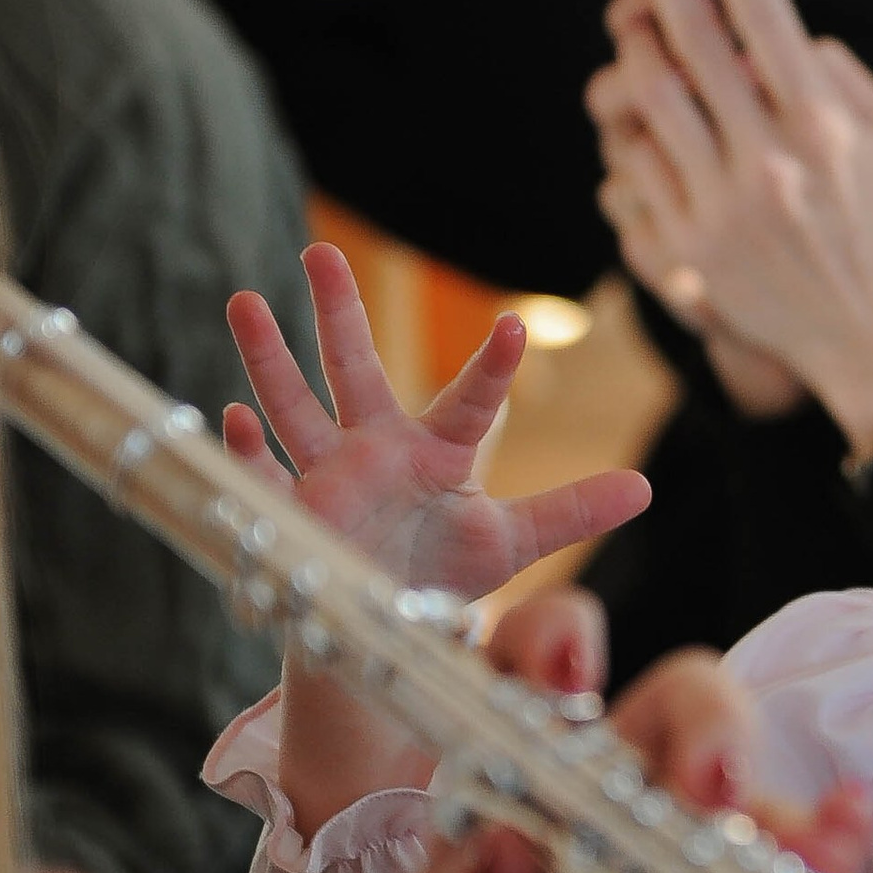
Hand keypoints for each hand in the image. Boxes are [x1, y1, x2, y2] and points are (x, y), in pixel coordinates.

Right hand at [227, 240, 648, 601]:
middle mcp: (376, 448)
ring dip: (267, 358)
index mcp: (435, 449)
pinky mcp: (294, 513)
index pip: (471, 402)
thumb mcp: (514, 541)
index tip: (517, 326)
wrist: (385, 620)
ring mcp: (328, 475)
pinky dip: (242, 452)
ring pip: (292, 405)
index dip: (493, 368)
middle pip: (354, 368)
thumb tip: (645, 487)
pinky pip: (261, 476)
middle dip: (336, 312)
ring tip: (243, 300)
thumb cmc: (445, 569)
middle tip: (320, 252)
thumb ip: (571, 510)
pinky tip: (227, 419)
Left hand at [377, 594, 872, 872]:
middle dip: (707, 724)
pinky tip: (845, 842)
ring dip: (776, 800)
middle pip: (682, 700)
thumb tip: (505, 848)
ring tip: (800, 848)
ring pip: (750, 780)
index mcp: (520, 777)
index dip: (554, 641)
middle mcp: (613, 788)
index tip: (567, 677)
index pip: (534, 662)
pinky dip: (831, 842)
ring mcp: (688, 845)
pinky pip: (798, 861)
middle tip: (711, 787)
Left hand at [589, 0, 872, 460]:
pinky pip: (630, 170)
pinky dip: (634, 139)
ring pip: (645, 100)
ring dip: (634, 52)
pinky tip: (650, 130)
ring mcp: (718, 210)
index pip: (764, 17)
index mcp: (824, 127)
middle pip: (690, 41)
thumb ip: (839, 78)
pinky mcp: (685, 252)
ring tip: (638, 32)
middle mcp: (768, 162)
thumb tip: (785, 34)